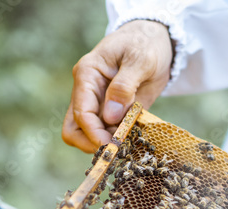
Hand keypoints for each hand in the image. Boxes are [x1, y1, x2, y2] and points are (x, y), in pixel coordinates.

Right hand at [62, 20, 172, 152]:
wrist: (154, 41)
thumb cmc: (144, 44)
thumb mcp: (139, 60)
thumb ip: (124, 87)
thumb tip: (110, 116)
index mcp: (87, 75)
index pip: (81, 112)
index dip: (93, 133)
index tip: (111, 145)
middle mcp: (87, 92)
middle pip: (74, 129)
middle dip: (92, 143)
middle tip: (117, 149)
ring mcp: (98, 104)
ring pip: (87, 135)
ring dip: (105, 144)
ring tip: (129, 141)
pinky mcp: (112, 113)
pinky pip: (108, 133)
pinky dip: (119, 140)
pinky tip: (135, 137)